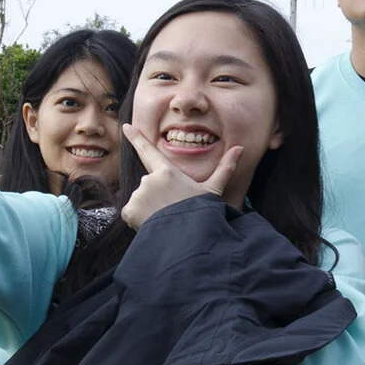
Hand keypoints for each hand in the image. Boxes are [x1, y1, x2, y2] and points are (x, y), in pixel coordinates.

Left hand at [119, 124, 243, 228]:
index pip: (148, 151)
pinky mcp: (130, 210)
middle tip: (172, 209)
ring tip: (165, 218)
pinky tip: (153, 224)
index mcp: (168, 171)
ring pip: (140, 200)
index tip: (125, 127)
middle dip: (157, 197)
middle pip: (149, 185)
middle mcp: (150, 179)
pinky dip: (138, 219)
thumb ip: (224, 168)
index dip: (136, 138)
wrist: (189, 238)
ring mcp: (139, 194)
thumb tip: (240, 148)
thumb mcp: (213, 190)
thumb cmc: (202, 213)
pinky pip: (131, 213)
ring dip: (148, 208)